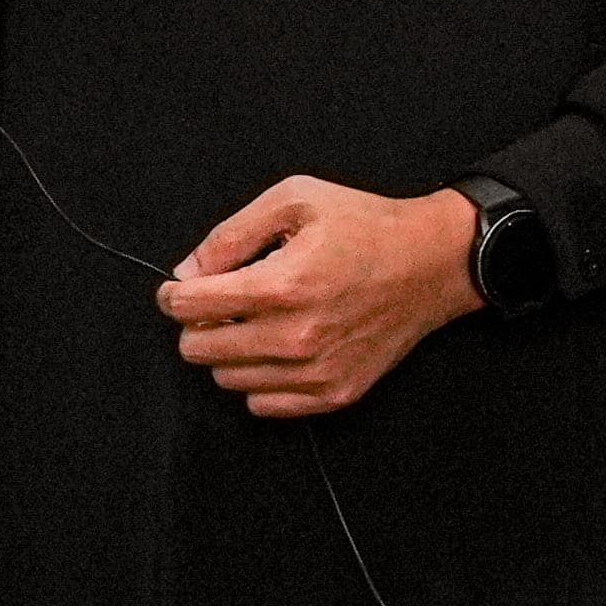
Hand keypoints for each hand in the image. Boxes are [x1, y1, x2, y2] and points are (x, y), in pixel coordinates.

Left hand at [155, 176, 482, 418]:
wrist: (430, 263)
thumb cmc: (364, 226)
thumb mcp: (295, 199)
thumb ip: (231, 235)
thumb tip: (187, 272)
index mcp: (282, 284)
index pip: (190, 306)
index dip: (174, 294)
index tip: (180, 288)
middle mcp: (296, 336)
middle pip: (199, 349)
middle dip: (197, 323)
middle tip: (221, 304)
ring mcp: (316, 371)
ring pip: (227, 379)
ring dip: (228, 351)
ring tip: (255, 322)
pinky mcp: (333, 394)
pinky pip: (262, 405)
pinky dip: (258, 380)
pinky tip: (276, 349)